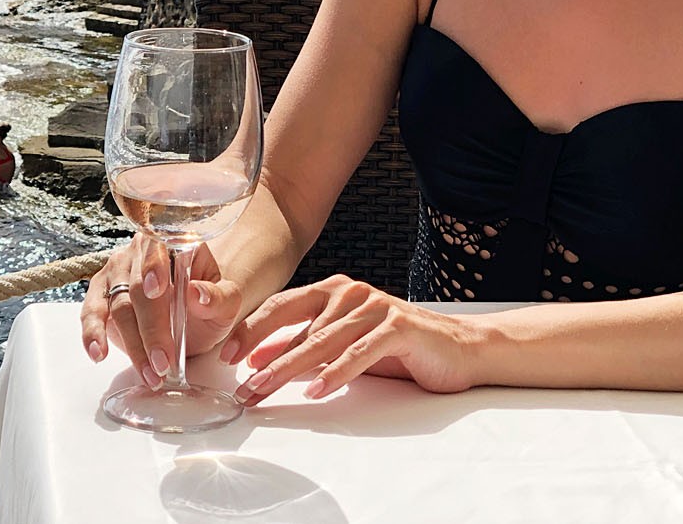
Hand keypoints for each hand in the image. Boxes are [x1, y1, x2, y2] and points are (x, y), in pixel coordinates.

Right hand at [80, 237, 242, 387]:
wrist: (193, 323)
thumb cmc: (209, 307)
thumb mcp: (226, 304)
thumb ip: (218, 297)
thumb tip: (196, 293)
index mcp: (175, 243)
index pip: (161, 248)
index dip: (156, 266)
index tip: (157, 290)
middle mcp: (142, 251)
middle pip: (138, 286)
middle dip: (151, 328)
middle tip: (163, 361)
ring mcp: (118, 271)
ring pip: (118, 305)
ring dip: (132, 344)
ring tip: (149, 372)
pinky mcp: (101, 294)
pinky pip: (92, 311)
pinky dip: (92, 333)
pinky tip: (98, 352)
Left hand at [217, 275, 481, 405]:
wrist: (456, 347)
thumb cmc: (397, 347)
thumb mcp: (344, 345)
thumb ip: (306, 347)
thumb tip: (260, 361)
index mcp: (334, 292)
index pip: (283, 306)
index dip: (252, 330)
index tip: (226, 355)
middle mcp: (351, 293)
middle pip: (297, 322)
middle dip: (264, 353)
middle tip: (241, 381)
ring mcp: (376, 307)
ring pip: (324, 340)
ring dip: (290, 367)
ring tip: (265, 389)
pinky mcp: (399, 327)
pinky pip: (360, 352)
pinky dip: (336, 373)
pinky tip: (317, 390)